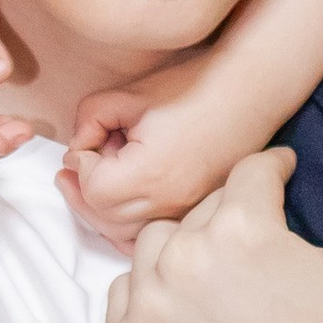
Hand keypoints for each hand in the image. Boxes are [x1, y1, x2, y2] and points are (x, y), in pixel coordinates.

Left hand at [65, 56, 273, 250]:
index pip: (94, 190)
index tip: (87, 143)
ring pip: (126, 234)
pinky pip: (152, 235)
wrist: (248, 92)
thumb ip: (88, 121)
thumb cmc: (192, 87)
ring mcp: (185, 211)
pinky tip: (120, 204)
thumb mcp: (128, 95)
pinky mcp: (195, 210)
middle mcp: (169, 201)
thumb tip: (76, 151)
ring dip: (102, 211)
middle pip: (106, 218)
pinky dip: (129, 226)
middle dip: (84, 190)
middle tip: (74, 166)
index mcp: (150, 173)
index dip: (81, 165)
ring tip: (92, 182)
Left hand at [103, 110, 322, 322]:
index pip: (249, 171)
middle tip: (263, 251)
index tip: (284, 186)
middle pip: (201, 206)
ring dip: (187, 250)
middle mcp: (184, 258)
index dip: (274, 173)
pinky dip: (153, 294)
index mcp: (242, 227)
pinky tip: (196, 313)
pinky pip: (125, 291)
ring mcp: (148, 304)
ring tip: (226, 278)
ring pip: (157, 244)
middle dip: (233, 217)